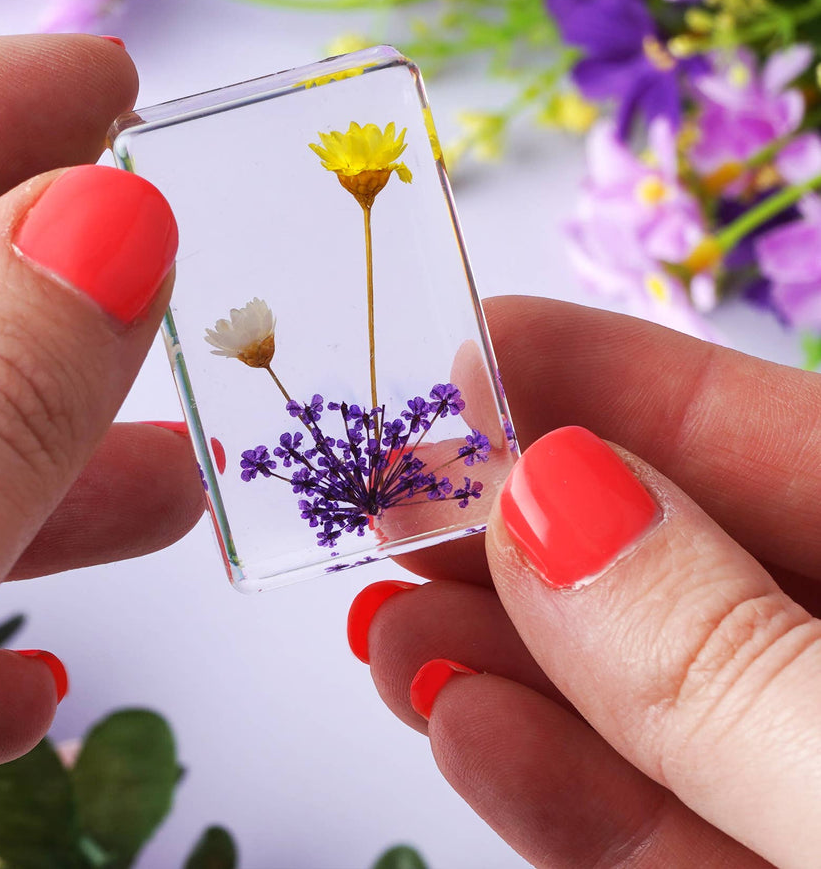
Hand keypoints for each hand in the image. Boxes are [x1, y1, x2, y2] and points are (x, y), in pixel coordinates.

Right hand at [352, 297, 820, 868]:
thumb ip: (727, 656)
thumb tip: (549, 498)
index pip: (779, 437)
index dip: (622, 380)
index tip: (472, 349)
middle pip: (694, 566)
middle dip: (532, 529)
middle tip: (395, 498)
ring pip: (663, 708)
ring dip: (511, 664)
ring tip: (389, 623)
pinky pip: (670, 839)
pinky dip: (559, 792)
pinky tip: (460, 727)